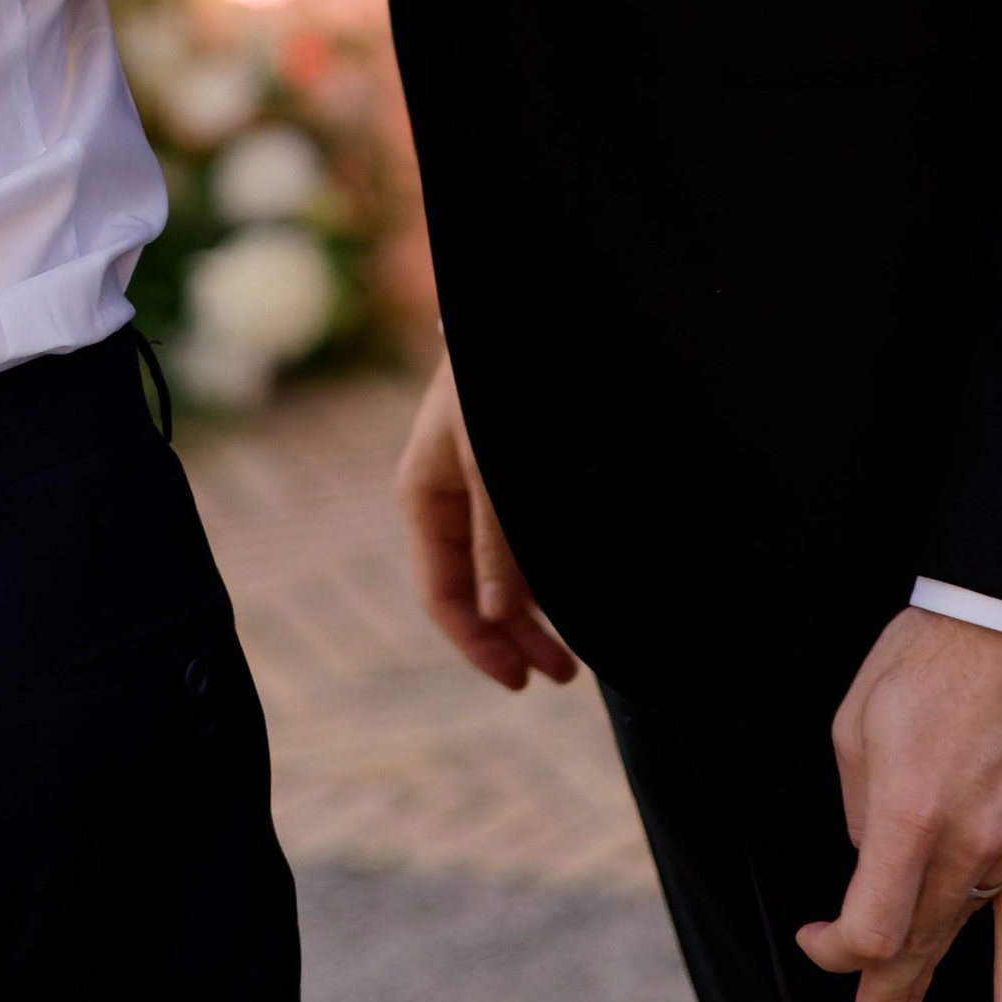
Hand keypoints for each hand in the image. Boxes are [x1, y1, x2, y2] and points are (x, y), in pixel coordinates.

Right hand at [395, 351, 576, 692]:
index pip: (442, 594)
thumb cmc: (494, 386)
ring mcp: (482, 487)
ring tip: (576, 650)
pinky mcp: (511, 477)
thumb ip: (495, 541)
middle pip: (477, 589)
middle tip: (564, 674)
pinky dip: (546, 573)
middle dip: (517, 635)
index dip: (478, 644)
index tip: (519, 681)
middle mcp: (450, 498)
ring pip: (505, 568)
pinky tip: (573, 595)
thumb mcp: (491, 468)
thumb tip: (492, 613)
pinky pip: (524, 540)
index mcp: (425, 497)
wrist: (523, 320)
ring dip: (538, 610)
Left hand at [795, 607, 1001, 1001]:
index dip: (836, 947)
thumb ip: (860, 804)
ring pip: (960, 934)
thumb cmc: (934, 656)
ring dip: (926, 983)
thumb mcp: (858, 718)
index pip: (869, 922)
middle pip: (913, 940)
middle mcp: (962, 843)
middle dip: (879, 989)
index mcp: (906, 813)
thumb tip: (869, 852)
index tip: (816, 938)